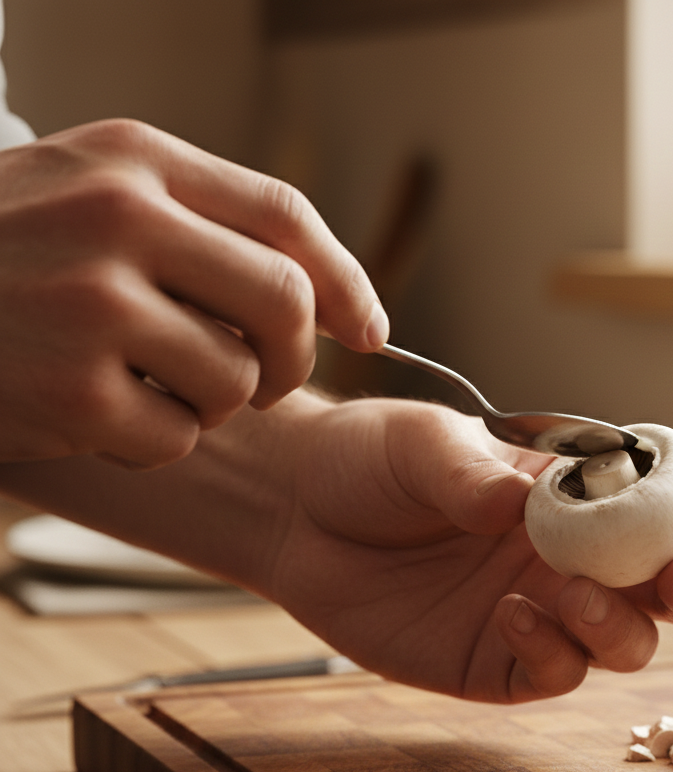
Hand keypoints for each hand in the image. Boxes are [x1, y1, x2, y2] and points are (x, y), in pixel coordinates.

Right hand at [0, 119, 386, 467]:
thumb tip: (337, 301)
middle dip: (297, 357)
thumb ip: (206, 228)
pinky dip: (154, 443)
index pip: (286, 217)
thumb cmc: (8, 254)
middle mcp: (115, 218)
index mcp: (135, 161)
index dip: (348, 281)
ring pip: (235, 382)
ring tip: (151, 387)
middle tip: (270, 380)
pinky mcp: (66, 391)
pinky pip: (174, 440)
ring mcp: (87, 304)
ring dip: (213, 405)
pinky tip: (100, 416)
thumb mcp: (96, 196)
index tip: (371, 332)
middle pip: (285, 302)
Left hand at [266, 396, 672, 702]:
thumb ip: (477, 475)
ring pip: (624, 642)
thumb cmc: (370, 461)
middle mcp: (571, 556)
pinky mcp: (496, 659)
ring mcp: (539, 612)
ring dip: (620, 627)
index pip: (663, 505)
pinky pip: (552, 674)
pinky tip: (509, 613)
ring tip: (571, 595)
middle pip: (666, 587)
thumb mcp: (424, 446)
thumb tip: (529, 504)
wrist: (297, 512)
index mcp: (575, 493)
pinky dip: (551, 652)